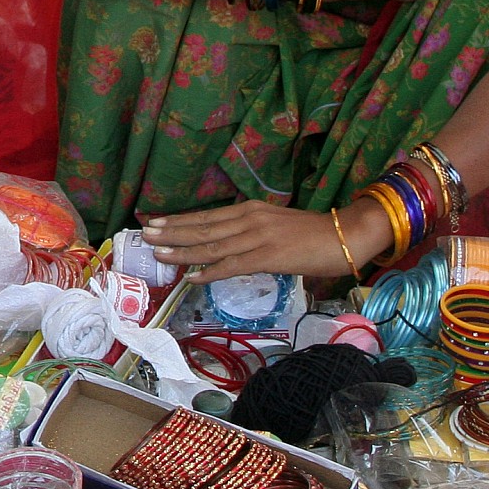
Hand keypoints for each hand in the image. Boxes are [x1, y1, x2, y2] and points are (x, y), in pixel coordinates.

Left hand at [140, 198, 383, 281]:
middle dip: (171, 231)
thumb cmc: (313, 235)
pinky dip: (210, 271)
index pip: (206, 216)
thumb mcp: (274, 226)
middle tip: (144, 233)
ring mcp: (257, 237)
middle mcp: (248, 219)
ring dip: (182, 251)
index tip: (155, 221)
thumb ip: (250, 233)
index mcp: (249, 210)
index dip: (178, 220)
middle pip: (202, 227)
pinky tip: (192, 277)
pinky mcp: (268, 256)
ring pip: (211, 245)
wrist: (344, 235)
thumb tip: (227, 246)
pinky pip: (232, 265)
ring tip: (158, 252)